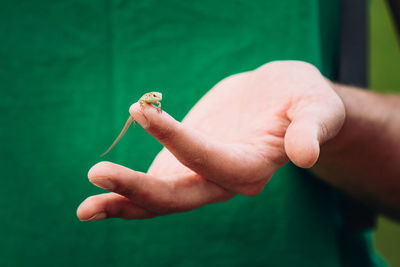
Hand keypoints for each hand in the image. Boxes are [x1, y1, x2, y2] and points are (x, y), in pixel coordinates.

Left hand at [77, 61, 344, 220]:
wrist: (281, 98)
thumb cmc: (301, 99)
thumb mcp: (315, 106)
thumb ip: (311, 128)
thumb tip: (306, 155)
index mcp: (253, 167)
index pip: (210, 162)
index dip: (176, 140)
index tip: (143, 110)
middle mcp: (224, 180)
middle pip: (179, 196)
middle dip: (138, 190)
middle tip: (96, 177)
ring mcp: (202, 175)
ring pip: (162, 199)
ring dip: (123, 201)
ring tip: (85, 208)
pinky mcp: (187, 162)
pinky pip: (156, 182)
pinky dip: (128, 190)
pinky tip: (102, 189)